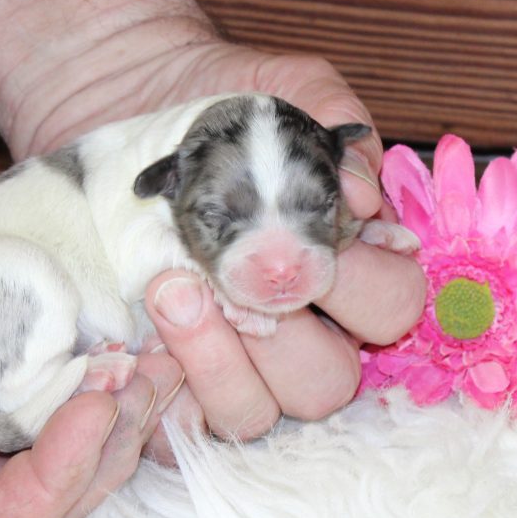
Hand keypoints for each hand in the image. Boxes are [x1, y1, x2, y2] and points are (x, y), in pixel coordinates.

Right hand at [0, 155, 181, 517]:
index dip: (60, 478)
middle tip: (139, 384)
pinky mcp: (11, 358)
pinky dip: (103, 363)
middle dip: (105, 442)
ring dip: (119, 406)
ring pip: (70, 431)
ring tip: (158, 363)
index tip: (94, 408)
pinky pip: (66, 375)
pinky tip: (141, 341)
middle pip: (55, 485)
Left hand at [25, 43, 426, 462]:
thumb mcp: (281, 90)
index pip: (392, 308)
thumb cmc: (212, 119)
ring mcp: (230, 366)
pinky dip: (160, 393)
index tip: (314, 235)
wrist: (124, 116)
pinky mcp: (165, 385)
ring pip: (253, 414)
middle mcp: (295, 333)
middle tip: (232, 275)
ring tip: (172, 291)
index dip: (363, 281)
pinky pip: (174, 427)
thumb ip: (331, 123)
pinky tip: (137, 342)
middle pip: (327, 383)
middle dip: (288, 334)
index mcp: (342, 274)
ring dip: (218, 363)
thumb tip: (361, 192)